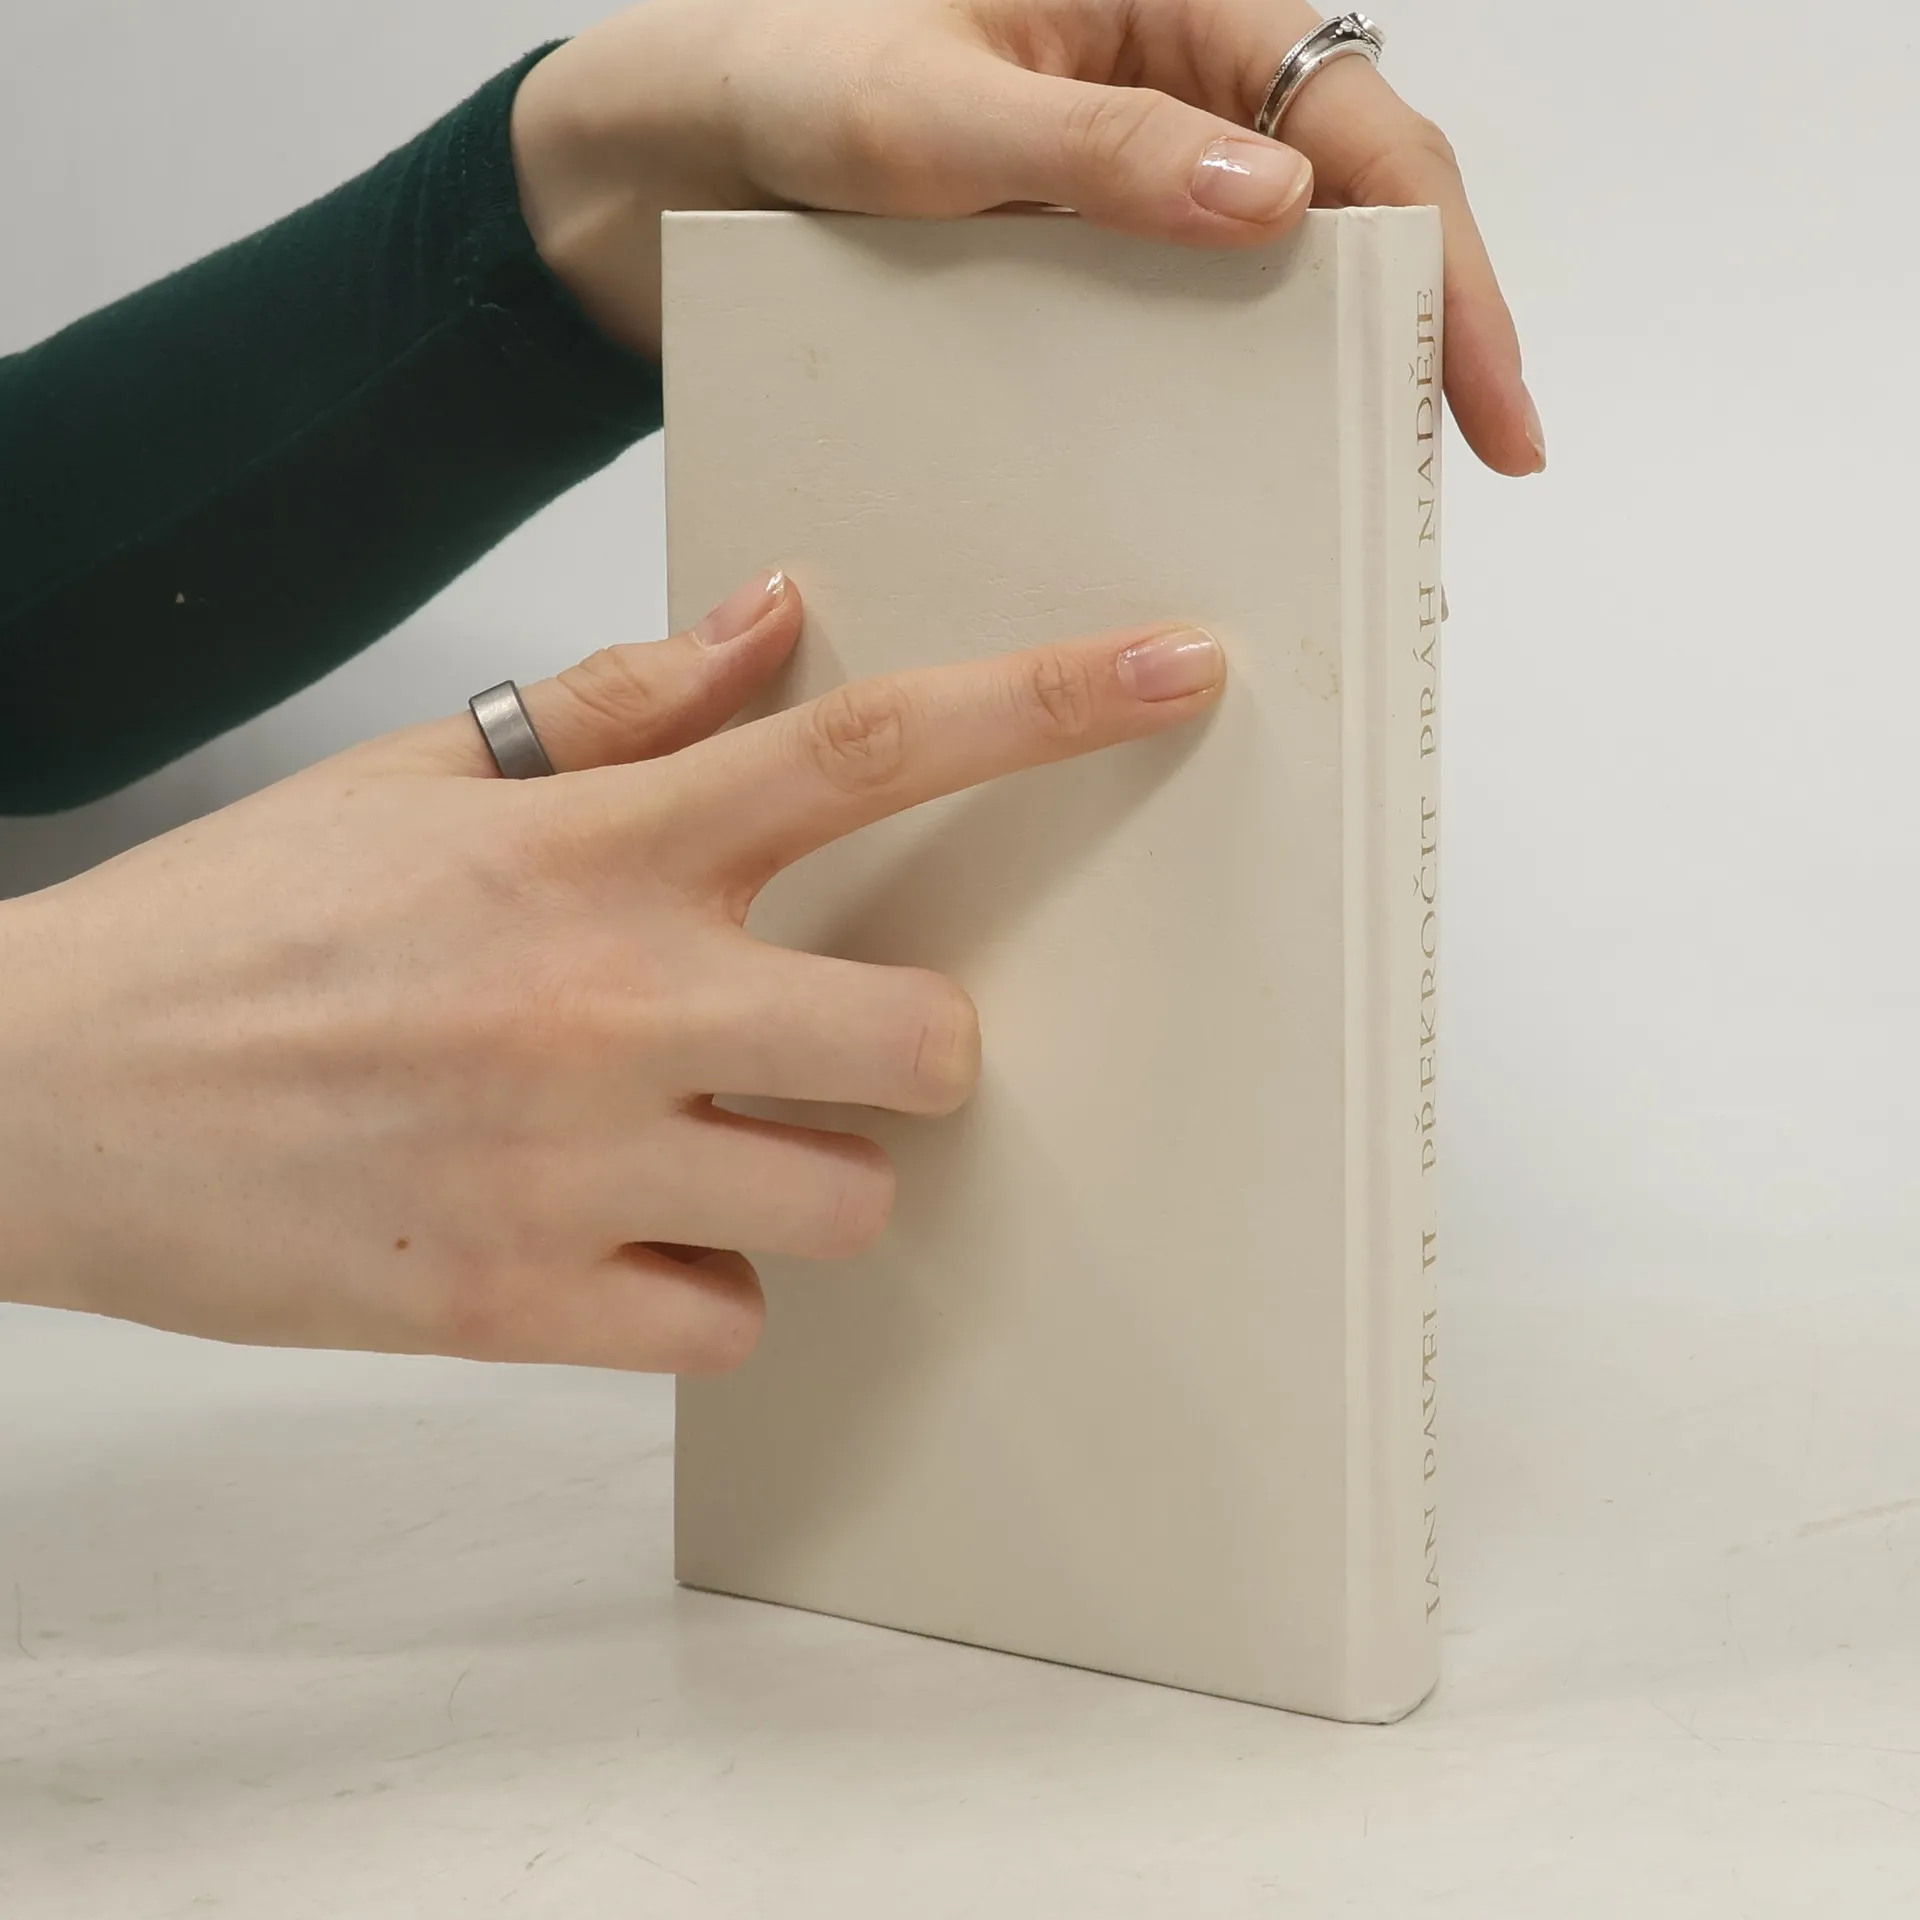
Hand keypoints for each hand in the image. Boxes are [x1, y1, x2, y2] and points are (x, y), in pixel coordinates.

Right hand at [0, 576, 1223, 1371]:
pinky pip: (727, 1319)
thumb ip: (616, 705)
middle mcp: (610, 1001)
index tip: (1180, 668)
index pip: (868, 749)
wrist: (40, 1095)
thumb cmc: (236, 925)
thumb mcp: (414, 775)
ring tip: (686, 1145)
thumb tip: (778, 621)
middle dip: (919, 1054)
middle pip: (928, 1043)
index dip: (1050, 702)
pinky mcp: (516, 1308)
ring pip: (847, 1204)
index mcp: (594, 848)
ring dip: (808, 1176)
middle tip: (831, 1043)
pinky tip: (612, 1236)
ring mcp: (570, 1169)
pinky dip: (702, 1286)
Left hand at [513, 0, 1542, 475]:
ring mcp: (1108, 201)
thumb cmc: (768, 76)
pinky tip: (1206, 492)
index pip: (1357, 132)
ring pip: (1254, 293)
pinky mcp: (1054, 278)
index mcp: (1162, 12)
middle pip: (1339, 218)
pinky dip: (1191, 417)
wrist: (636, 168)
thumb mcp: (924, 115)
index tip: (1485, 402)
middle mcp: (1155, 104)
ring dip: (1306, 390)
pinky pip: (1154, 346)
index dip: (1448, 267)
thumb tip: (1273, 205)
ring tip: (1340, 507)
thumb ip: (1091, 149)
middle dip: (1406, 342)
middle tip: (1432, 480)